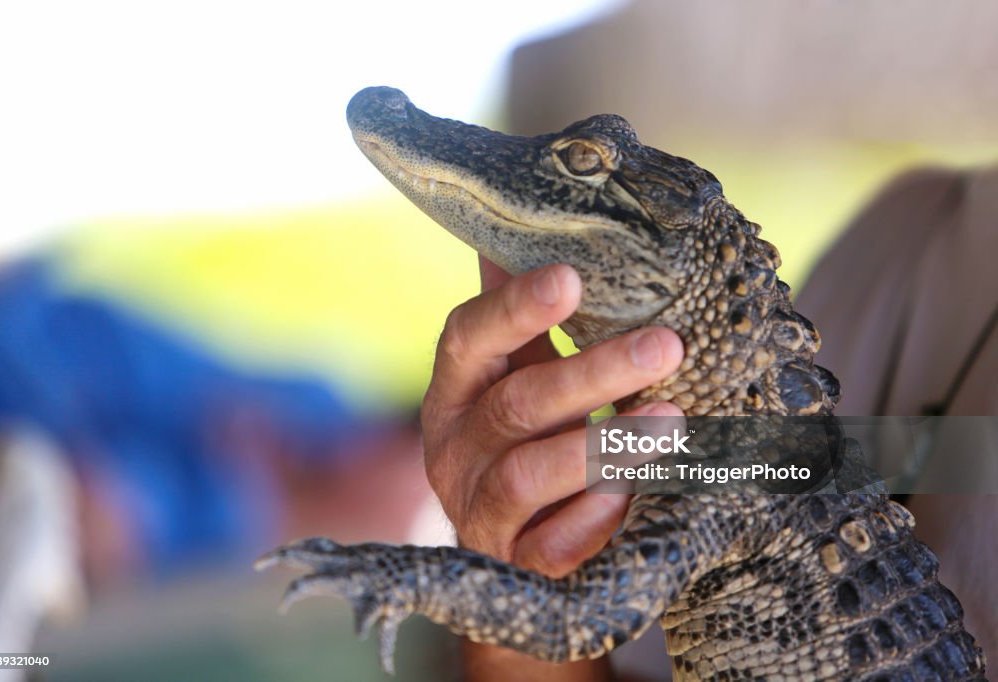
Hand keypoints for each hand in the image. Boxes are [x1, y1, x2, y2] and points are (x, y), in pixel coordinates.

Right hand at [420, 258, 683, 680]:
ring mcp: (479, 508)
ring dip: (606, 444)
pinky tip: (637, 495)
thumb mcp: (516, 375)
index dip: (514, 308)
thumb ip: (520, 316)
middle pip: (516, 405)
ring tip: (673, 418)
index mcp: (454, 391)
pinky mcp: (512, 562)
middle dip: (593, 374)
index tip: (572, 278)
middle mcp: (454, 448)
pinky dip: (595, 517)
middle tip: (667, 346)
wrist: (507, 548)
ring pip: (531, 473)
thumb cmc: (522, 440)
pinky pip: (551, 543)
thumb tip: (520, 229)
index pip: (468, 338)